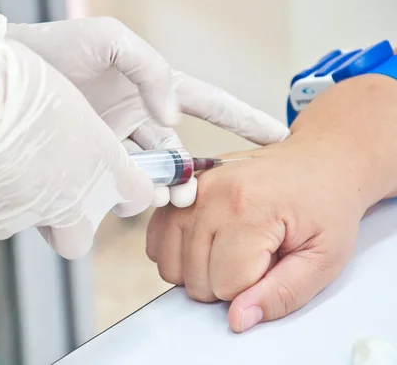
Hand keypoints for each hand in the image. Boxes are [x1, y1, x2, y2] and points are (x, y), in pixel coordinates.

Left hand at [0, 11, 289, 207]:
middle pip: (179, 152)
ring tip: (163, 199)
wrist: (3, 73)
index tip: (277, 135)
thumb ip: (150, 72)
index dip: (244, 120)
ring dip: (160, 189)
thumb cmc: (56, 46)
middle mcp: (137, 117)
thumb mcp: (111, 41)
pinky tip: (127, 204)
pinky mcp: (88, 160)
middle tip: (198, 193)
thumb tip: (171, 119)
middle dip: (193, 173)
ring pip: (149, 174)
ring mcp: (113, 142)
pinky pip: (113, 184)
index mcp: (151, 87)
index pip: (209, 104)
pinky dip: (124, 196)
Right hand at [0, 29, 153, 258]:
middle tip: (66, 199)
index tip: (120, 187)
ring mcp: (40, 213)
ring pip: (46, 234)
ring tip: (25, 180)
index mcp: (106, 165)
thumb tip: (85, 143)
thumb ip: (90, 134)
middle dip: (77, 224)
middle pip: (84, 237)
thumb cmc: (26, 86)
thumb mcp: (75, 102)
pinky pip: (4, 225)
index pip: (138, 197)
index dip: (130, 194)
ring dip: (40, 215)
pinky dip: (1, 209)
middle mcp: (78, 198)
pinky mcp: (1, 219)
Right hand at [146, 136, 368, 331]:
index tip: (272, 267)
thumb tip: (238, 319)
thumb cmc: (323, 204)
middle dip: (225, 283)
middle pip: (195, 278)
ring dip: (198, 271)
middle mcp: (212, 195)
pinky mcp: (181, 189)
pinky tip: (205, 245)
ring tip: (230, 252)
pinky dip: (176, 252)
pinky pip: (156, 239)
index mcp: (250, 209)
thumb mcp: (323, 258)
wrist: (317, 161)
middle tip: (255, 260)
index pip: (226, 285)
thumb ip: (282, 294)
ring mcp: (191, 189)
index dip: (252, 289)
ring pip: (170, 264)